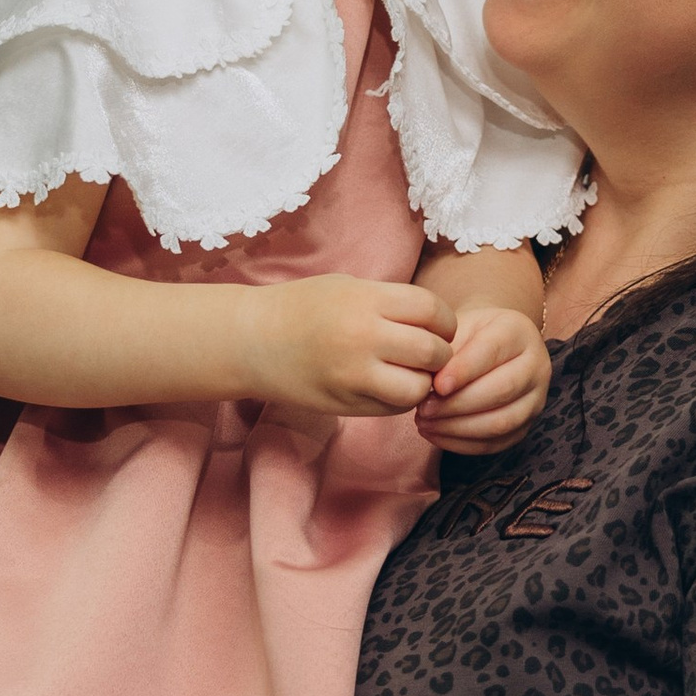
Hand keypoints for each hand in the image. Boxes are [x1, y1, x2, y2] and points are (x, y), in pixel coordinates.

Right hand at [247, 275, 454, 418]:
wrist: (251, 341)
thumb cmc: (302, 308)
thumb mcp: (347, 287)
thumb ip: (390, 303)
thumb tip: (437, 325)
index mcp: (365, 301)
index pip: (432, 311)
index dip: (445, 322)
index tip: (439, 328)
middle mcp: (362, 337)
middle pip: (432, 352)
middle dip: (439, 355)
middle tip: (428, 355)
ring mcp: (353, 375)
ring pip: (418, 388)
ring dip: (422, 383)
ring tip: (408, 374)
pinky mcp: (345, 404)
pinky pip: (393, 408)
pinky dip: (400, 400)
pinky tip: (386, 387)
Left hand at [418, 307, 550, 455]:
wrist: (490, 347)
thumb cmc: (468, 336)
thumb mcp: (456, 328)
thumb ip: (445, 352)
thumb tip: (431, 385)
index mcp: (518, 332)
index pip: (492, 352)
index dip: (463, 371)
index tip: (436, 385)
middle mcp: (536, 366)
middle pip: (502, 390)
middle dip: (457, 404)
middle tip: (424, 409)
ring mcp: (535, 400)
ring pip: (501, 422)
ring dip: (458, 428)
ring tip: (425, 423)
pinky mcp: (525, 427)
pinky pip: (496, 443)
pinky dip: (462, 444)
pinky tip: (436, 434)